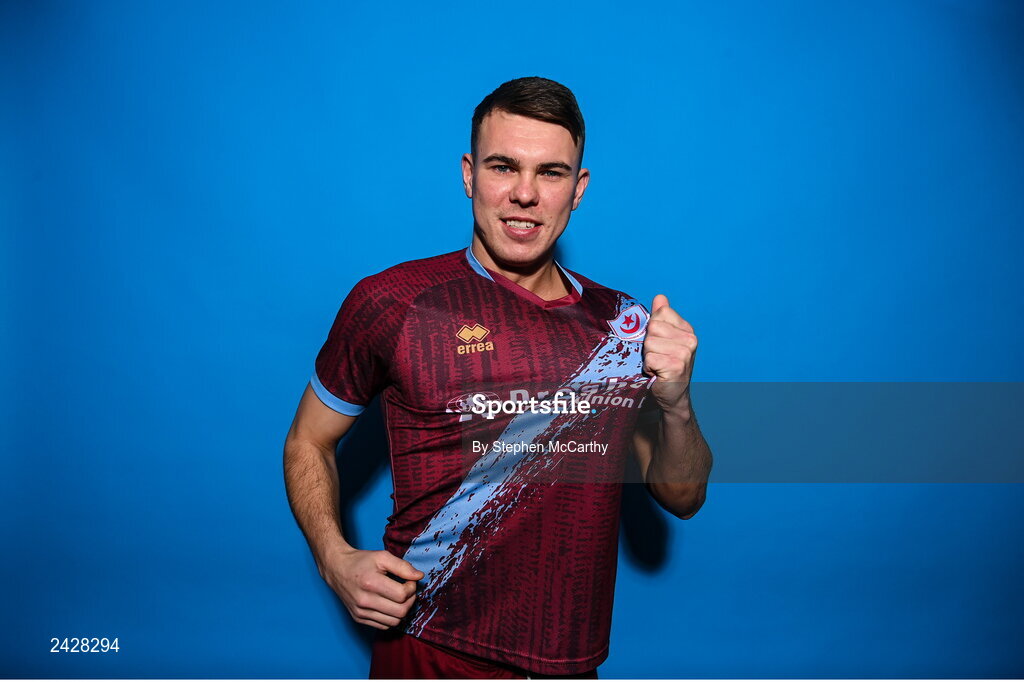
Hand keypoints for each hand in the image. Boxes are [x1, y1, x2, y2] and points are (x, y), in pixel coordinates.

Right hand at [318, 546, 423, 629]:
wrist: (338, 568)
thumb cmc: (361, 561)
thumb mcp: (382, 557)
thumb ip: (403, 566)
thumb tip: (419, 576)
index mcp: (370, 583)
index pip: (402, 595)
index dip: (411, 587)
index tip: (409, 580)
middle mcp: (364, 601)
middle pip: (400, 611)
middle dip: (410, 600)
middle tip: (407, 590)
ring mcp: (360, 612)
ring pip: (394, 622)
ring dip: (402, 610)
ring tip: (399, 597)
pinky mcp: (358, 618)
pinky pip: (384, 626)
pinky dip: (391, 617)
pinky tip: (389, 604)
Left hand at [642, 294, 697, 413]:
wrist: (673, 395)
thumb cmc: (665, 366)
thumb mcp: (664, 339)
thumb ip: (661, 317)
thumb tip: (660, 297)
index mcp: (687, 329)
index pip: (660, 314)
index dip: (653, 329)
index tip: (659, 343)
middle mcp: (690, 339)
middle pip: (653, 327)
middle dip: (648, 344)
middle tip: (657, 356)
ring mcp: (685, 353)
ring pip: (649, 342)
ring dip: (647, 356)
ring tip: (657, 365)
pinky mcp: (676, 366)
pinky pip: (649, 358)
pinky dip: (648, 367)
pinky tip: (657, 373)